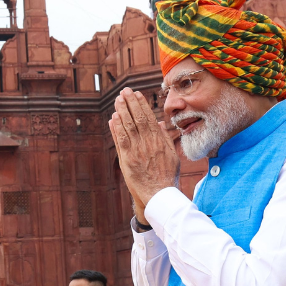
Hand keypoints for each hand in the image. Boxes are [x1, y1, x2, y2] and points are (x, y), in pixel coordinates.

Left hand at [109, 88, 179, 209]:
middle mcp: (148, 144)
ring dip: (122, 111)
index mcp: (160, 141)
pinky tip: (113, 118)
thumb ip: (164, 138)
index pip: (149, 118)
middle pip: (138, 119)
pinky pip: (121, 140)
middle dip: (131, 103)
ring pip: (128, 127)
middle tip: (125, 91)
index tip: (137, 94)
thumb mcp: (171, 155)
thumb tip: (158, 123)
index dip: (142, 105)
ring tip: (118, 99)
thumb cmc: (167, 176)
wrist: (160, 194)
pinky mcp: (128, 160)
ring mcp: (137, 151)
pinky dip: (117, 128)